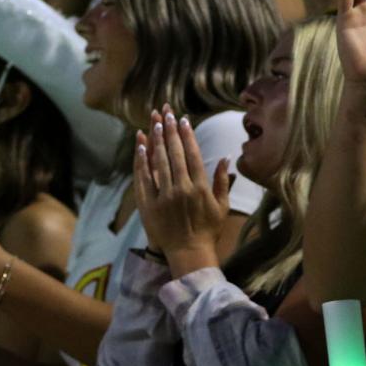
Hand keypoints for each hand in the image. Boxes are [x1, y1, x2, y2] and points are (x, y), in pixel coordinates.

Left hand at [134, 110, 230, 275]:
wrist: (189, 254)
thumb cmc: (208, 230)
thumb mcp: (222, 207)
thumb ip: (222, 181)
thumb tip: (225, 157)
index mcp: (200, 188)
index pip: (192, 155)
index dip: (187, 135)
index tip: (183, 119)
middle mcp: (181, 189)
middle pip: (174, 153)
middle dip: (170, 130)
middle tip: (166, 112)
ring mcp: (163, 196)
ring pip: (159, 162)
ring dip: (156, 140)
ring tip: (155, 122)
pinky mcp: (149, 205)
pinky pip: (143, 179)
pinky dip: (142, 161)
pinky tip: (141, 145)